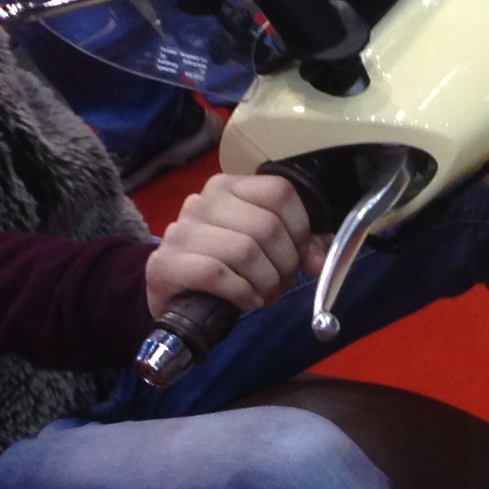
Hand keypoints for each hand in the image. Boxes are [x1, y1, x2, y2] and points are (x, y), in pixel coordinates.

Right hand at [144, 171, 319, 314]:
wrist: (172, 292)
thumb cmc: (222, 265)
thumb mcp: (261, 248)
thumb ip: (297, 246)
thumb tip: (320, 260)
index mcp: (229, 187)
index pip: (280, 192)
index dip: (300, 228)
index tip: (298, 254)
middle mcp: (203, 201)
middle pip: (266, 226)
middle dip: (284, 263)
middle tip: (280, 282)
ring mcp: (182, 230)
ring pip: (245, 251)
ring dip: (265, 282)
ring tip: (264, 294)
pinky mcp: (168, 263)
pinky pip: (218, 275)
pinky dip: (242, 293)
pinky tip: (247, 301)